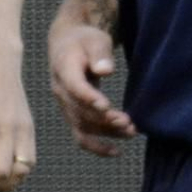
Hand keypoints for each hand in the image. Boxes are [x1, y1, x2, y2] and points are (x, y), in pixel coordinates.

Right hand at [47, 23, 134, 156]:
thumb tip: (105, 70)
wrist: (68, 45)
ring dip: (105, 133)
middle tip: (128, 123)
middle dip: (104, 120)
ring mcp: (65, 105)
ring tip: (131, 132)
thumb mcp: (95, 40)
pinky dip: (96, 146)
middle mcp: (61, 91)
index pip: (74, 87)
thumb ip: (100, 54)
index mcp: (64, 69)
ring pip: (82, 126)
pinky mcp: (72, 113)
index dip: (89, 98)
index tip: (107, 107)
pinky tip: (116, 152)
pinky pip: (80, 135)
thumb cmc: (84, 40)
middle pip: (80, 111)